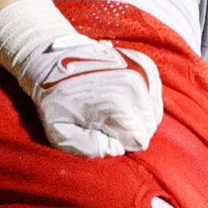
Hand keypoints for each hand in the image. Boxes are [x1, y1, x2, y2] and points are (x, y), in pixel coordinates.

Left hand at [28, 39, 162, 157]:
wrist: (51, 58)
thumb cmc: (53, 97)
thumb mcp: (59, 131)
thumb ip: (87, 147)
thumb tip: (116, 148)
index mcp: (118, 103)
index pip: (140, 140)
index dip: (121, 142)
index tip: (103, 132)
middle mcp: (135, 84)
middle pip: (149, 126)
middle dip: (130, 131)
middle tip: (105, 122)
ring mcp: (141, 71)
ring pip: (155, 111)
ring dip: (137, 117)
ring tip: (111, 111)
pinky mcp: (144, 63)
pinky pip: (156, 95)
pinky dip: (143, 101)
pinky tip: (122, 100)